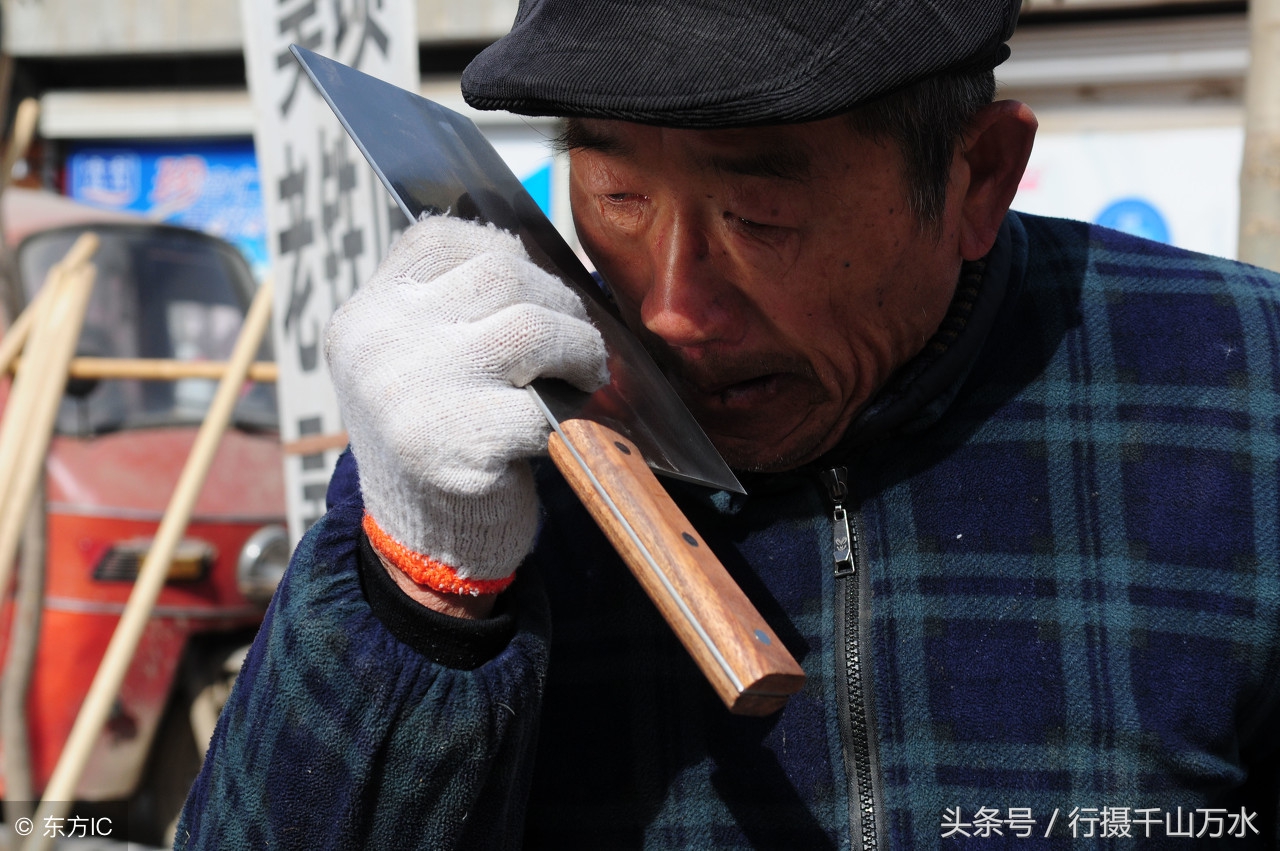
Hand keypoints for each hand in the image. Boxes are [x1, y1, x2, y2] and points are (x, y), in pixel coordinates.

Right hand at [325, 215, 607, 598]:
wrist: (423, 543)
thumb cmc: (439, 440)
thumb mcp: (416, 362)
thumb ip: (452, 306)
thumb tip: (538, 258)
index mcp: (365, 317)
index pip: (439, 238)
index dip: (503, 250)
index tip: (535, 287)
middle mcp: (377, 346)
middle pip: (499, 273)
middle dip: (559, 300)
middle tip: (578, 338)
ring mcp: (414, 395)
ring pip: (530, 327)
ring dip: (579, 348)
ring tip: (586, 372)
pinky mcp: (456, 447)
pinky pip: (542, 406)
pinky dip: (571, 414)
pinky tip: (569, 424)